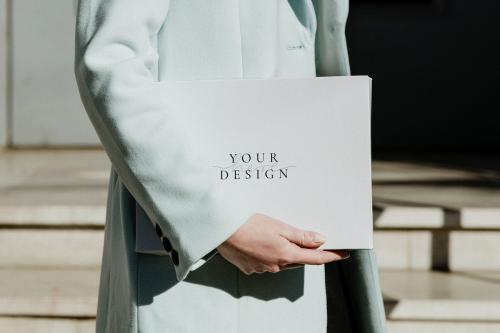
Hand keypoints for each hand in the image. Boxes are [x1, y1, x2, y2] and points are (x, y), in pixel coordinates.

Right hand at [216, 213, 349, 274]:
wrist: (221, 230)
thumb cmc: (250, 224)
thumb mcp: (279, 226)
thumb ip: (301, 236)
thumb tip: (321, 240)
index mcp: (286, 254)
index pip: (316, 258)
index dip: (332, 256)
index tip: (345, 254)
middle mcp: (276, 266)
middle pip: (298, 260)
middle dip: (306, 252)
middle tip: (313, 240)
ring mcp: (262, 269)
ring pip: (282, 262)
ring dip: (285, 252)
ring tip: (278, 236)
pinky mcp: (249, 268)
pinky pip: (266, 263)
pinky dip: (268, 254)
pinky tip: (261, 242)